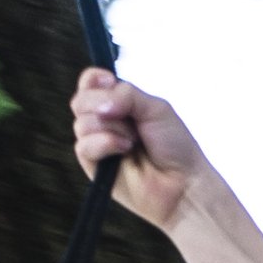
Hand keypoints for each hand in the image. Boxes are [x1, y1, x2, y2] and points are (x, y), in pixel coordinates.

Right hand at [72, 73, 206, 229]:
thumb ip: (125, 95)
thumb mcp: (155, 107)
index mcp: (118, 103)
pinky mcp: (94, 166)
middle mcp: (105, 121)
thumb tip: (100, 106)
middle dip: (102, 104)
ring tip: (133, 141)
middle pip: (80, 101)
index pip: (90, 82)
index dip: (94, 79)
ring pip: (81, 123)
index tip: (110, 82)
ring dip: (112, 128)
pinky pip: (83, 146)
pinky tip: (125, 150)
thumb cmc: (174, 145)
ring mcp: (98, 144)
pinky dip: (105, 144)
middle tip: (128, 118)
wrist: (182, 182)